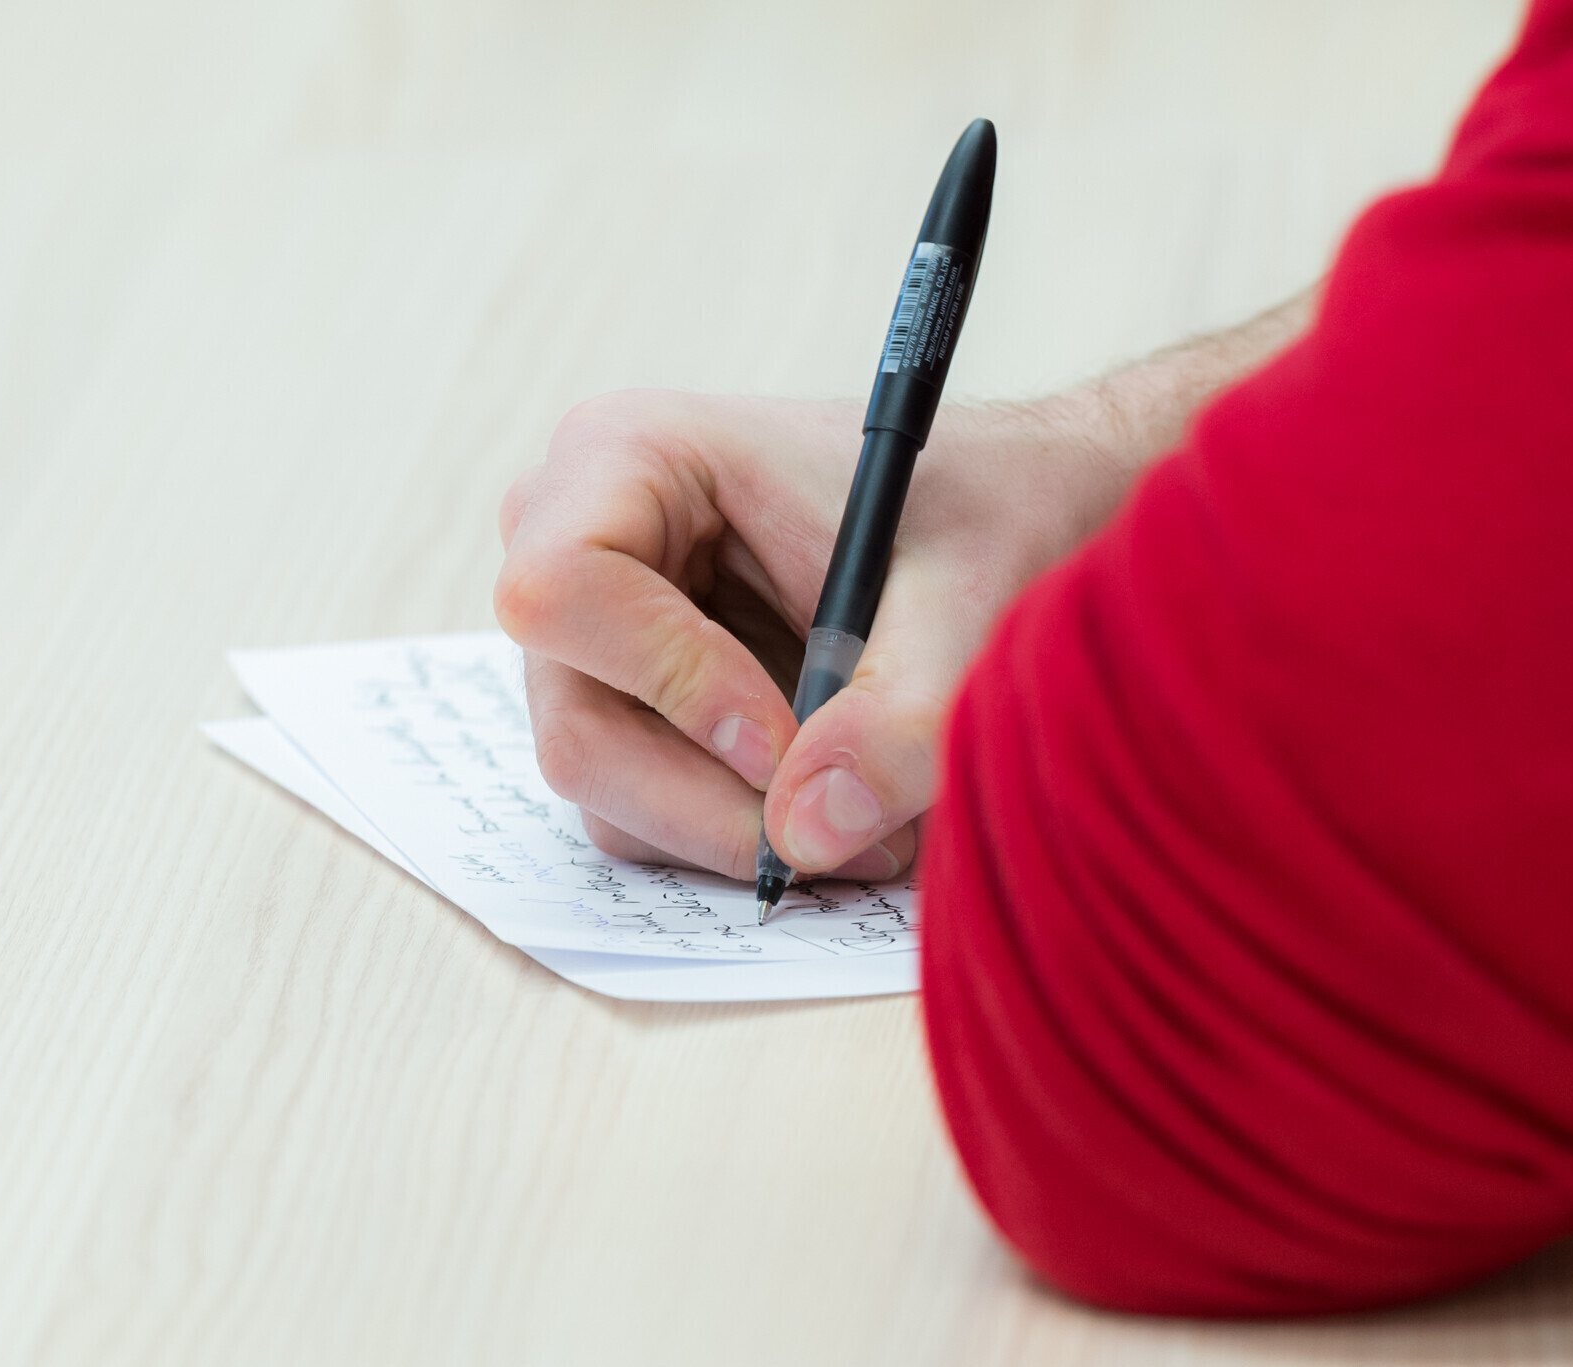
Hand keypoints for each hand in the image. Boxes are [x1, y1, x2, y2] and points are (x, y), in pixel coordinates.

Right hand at [493, 294, 1314, 880]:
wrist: (1009, 518)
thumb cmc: (980, 511)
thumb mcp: (969, 599)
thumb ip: (901, 714)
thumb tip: (805, 836)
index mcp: (630, 456)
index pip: (564, 592)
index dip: (671, 684)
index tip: (789, 741)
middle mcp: (577, 539)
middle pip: (576, 722)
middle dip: (715, 802)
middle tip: (855, 834)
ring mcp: (594, 634)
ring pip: (607, 787)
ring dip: (739, 832)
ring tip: (876, 821)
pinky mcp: (626, 704)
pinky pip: (640, 811)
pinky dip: (736, 832)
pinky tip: (837, 799)